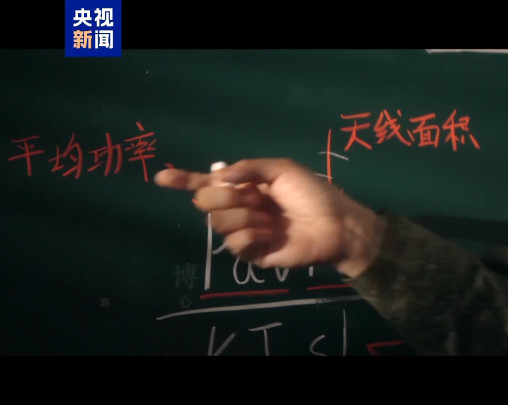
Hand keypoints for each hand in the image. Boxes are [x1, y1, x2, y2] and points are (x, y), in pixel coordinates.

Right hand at [154, 158, 380, 277]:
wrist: (335, 223)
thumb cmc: (312, 193)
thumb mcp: (281, 169)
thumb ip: (247, 168)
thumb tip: (215, 175)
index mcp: (245, 186)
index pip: (208, 184)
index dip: (184, 180)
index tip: (161, 178)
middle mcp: (241, 208)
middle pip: (206, 203)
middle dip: (223, 197)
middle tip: (251, 197)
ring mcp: (246, 232)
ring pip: (218, 224)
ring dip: (243, 216)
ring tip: (269, 217)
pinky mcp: (253, 254)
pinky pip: (234, 243)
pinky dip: (250, 234)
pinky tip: (270, 233)